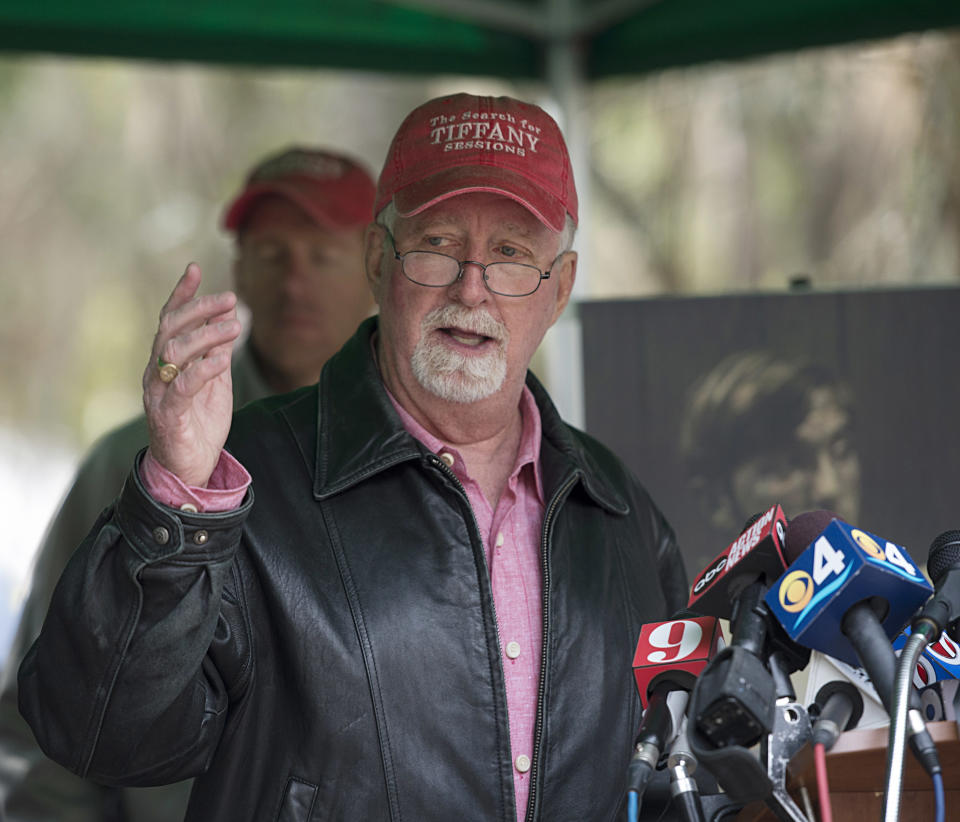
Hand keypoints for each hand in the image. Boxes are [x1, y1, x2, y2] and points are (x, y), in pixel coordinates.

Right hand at [143, 263, 242, 487]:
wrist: (189, 469)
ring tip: (236, 325)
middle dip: (200, 309)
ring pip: (175, 352)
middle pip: (171, 330)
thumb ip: (216, 353)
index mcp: (166, 362)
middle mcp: (156, 373)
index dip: (182, 294)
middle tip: (230, 299)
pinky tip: (223, 357)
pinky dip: (204, 368)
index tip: (196, 268)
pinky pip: (184, 385)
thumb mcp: (214, 382)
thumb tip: (227, 320)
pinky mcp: (169, 415)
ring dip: (207, 335)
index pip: (170, 320)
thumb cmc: (200, 423)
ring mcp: (159, 393)